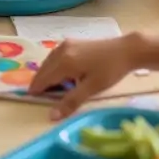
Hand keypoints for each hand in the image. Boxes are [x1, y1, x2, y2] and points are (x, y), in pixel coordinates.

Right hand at [28, 35, 142, 117]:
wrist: (126, 50)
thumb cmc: (110, 70)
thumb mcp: (92, 89)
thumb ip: (71, 102)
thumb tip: (51, 116)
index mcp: (64, 62)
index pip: (43, 79)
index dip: (37, 90)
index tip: (32, 100)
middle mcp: (61, 50)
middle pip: (43, 70)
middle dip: (40, 83)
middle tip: (42, 98)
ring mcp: (65, 44)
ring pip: (48, 63)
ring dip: (47, 75)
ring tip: (52, 89)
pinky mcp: (71, 43)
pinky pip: (55, 57)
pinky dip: (54, 67)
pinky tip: (61, 76)